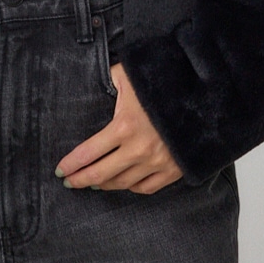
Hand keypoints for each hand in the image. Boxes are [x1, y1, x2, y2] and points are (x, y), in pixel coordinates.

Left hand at [54, 63, 182, 194]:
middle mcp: (138, 150)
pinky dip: (131, 187)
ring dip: (104, 185)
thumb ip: (108, 79)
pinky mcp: (173, 170)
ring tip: (93, 183)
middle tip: (70, 182)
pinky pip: (146, 188)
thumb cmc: (162, 82)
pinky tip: (123, 183)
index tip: (60, 170)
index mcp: (124, 127)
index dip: (71, 164)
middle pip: (101, 175)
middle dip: (81, 179)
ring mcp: (157, 163)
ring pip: (122, 184)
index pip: (88, 153)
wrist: (204, 96)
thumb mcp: (129, 74)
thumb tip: (96, 82)